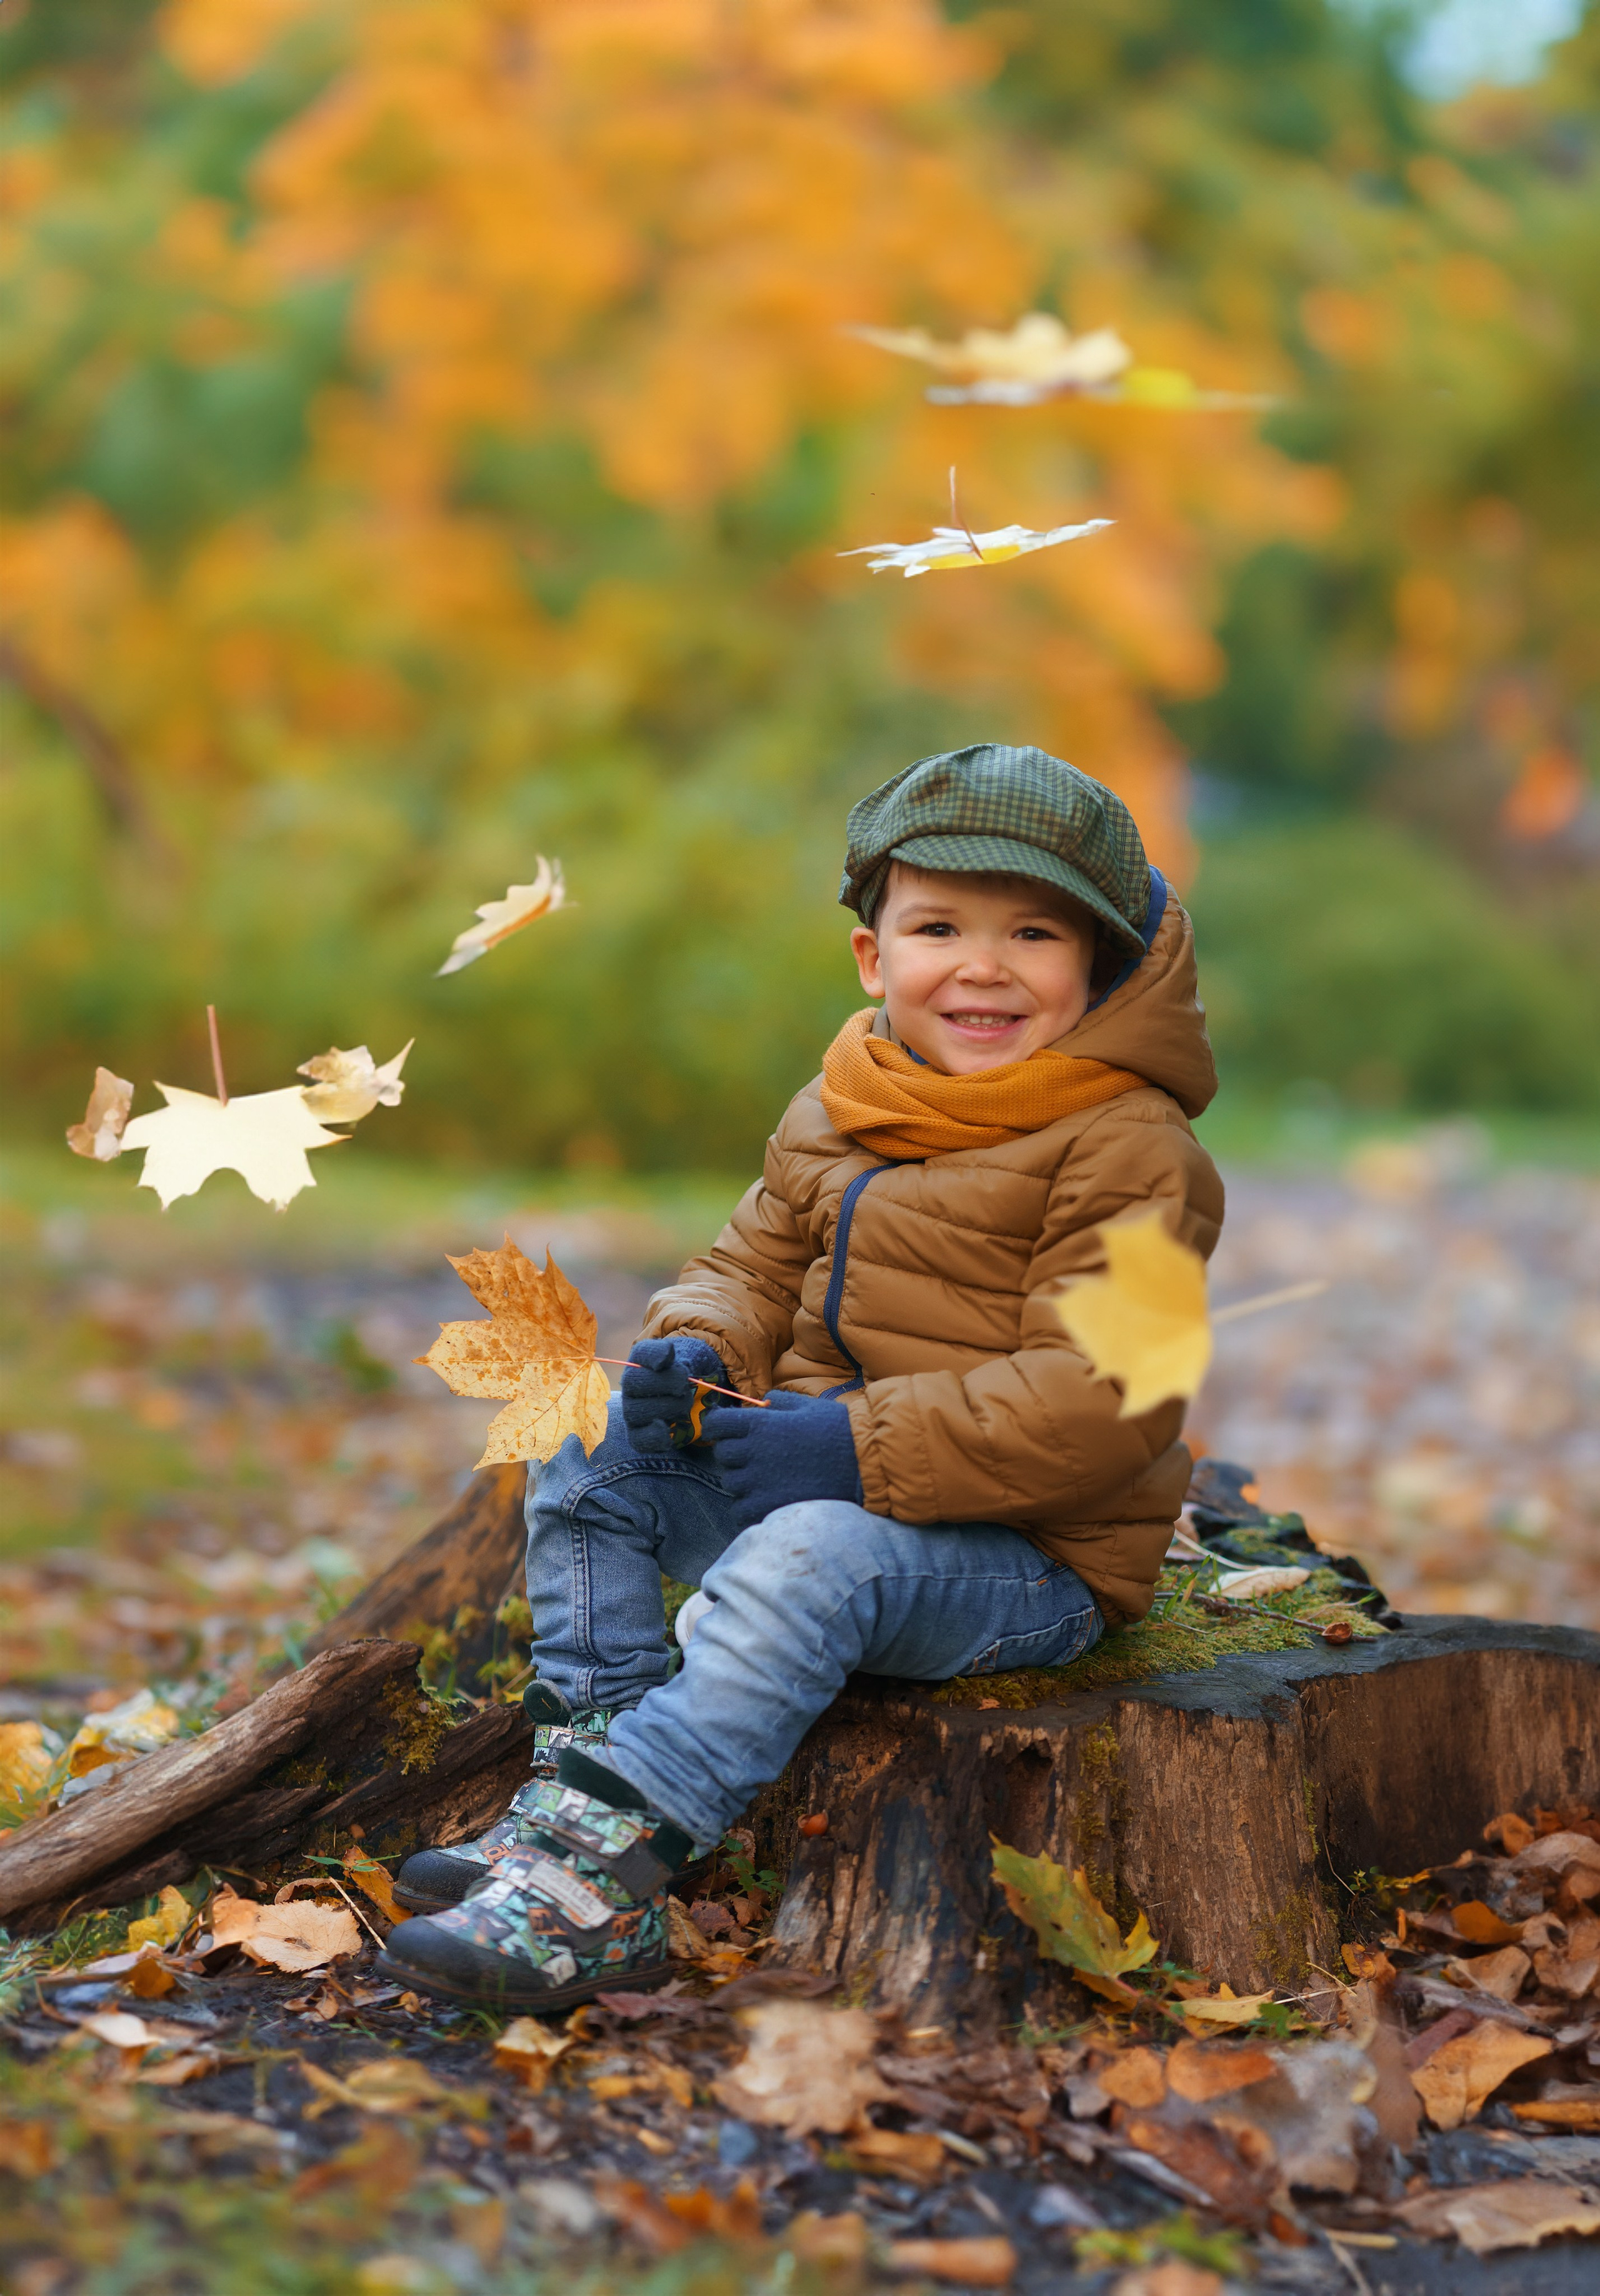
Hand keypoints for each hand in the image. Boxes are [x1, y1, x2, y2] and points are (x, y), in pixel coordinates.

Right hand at [620, 1334, 729, 1452]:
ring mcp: (631, 1410)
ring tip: (685, 1405)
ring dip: (665, 1409)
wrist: (691, 1401)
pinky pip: (637, 1439)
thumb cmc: (689, 1378)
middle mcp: (631, 1384)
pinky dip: (654, 1437)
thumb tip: (669, 1353)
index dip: (654, 1354)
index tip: (670, 1357)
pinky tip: (669, 1434)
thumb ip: (686, 1356)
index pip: (641, 1352)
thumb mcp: (694, 1361)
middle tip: (685, 1387)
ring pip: (634, 1411)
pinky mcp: (637, 1433)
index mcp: (643, 1360)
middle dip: (665, 1383)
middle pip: (632, 1381)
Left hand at [699, 1388, 862, 1530]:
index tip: (724, 1432)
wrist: (865, 1464)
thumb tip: (763, 1402)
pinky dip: (748, 1507)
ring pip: (730, 1483)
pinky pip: (739, 1511)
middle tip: (755, 1457)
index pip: (716, 1424)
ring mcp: (759, 1482)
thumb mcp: (808, 1406)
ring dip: (743, 1481)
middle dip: (735, 1454)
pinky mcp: (768, 1507)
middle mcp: (753, 1452)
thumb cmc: (839, 1430)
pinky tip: (766, 1501)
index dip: (717, 1427)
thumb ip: (779, 1402)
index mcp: (760, 1423)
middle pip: (722, 1455)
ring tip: (766, 1480)